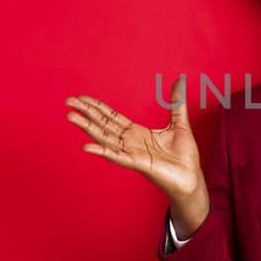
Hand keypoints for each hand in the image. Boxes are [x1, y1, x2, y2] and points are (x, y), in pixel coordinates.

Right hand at [65, 79, 208, 233]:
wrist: (191, 178)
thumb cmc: (184, 156)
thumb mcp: (179, 124)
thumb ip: (176, 104)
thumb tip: (179, 81)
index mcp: (137, 133)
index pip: (112, 117)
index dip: (97, 107)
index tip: (82, 98)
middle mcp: (130, 142)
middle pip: (103, 124)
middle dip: (86, 112)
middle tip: (69, 101)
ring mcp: (131, 153)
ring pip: (105, 138)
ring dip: (87, 128)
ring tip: (71, 117)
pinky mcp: (138, 164)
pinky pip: (117, 157)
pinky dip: (102, 152)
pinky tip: (87, 147)